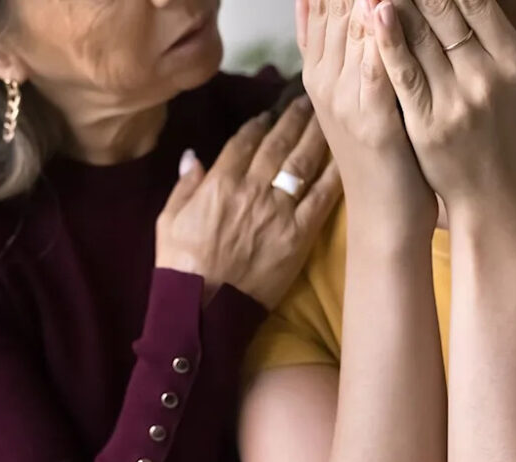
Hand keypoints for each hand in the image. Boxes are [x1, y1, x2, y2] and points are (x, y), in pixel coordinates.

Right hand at [156, 99, 341, 308]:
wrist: (204, 307)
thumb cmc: (181, 266)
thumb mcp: (168, 220)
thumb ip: (184, 185)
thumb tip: (193, 156)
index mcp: (220, 181)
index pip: (245, 140)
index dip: (261, 122)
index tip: (272, 111)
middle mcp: (253, 188)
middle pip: (279, 143)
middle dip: (295, 118)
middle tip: (309, 100)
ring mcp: (279, 210)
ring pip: (303, 162)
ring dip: (317, 136)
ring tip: (328, 117)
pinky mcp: (299, 234)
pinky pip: (322, 198)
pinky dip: (335, 176)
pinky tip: (347, 158)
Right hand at [300, 0, 437, 236]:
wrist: (385, 218)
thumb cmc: (386, 159)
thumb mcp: (362, 100)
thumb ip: (357, 55)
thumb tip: (359, 8)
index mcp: (323, 70)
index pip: (321, 2)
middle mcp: (326, 78)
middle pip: (332, 3)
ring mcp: (344, 98)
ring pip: (349, 24)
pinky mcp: (371, 119)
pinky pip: (374, 66)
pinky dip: (381, 32)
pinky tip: (384, 5)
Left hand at [373, 0, 515, 213]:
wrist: (502, 201)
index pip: (479, 2)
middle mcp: (485, 77)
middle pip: (446, 11)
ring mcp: (453, 102)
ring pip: (420, 37)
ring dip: (400, 2)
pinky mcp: (425, 124)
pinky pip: (403, 75)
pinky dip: (387, 41)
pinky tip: (376, 12)